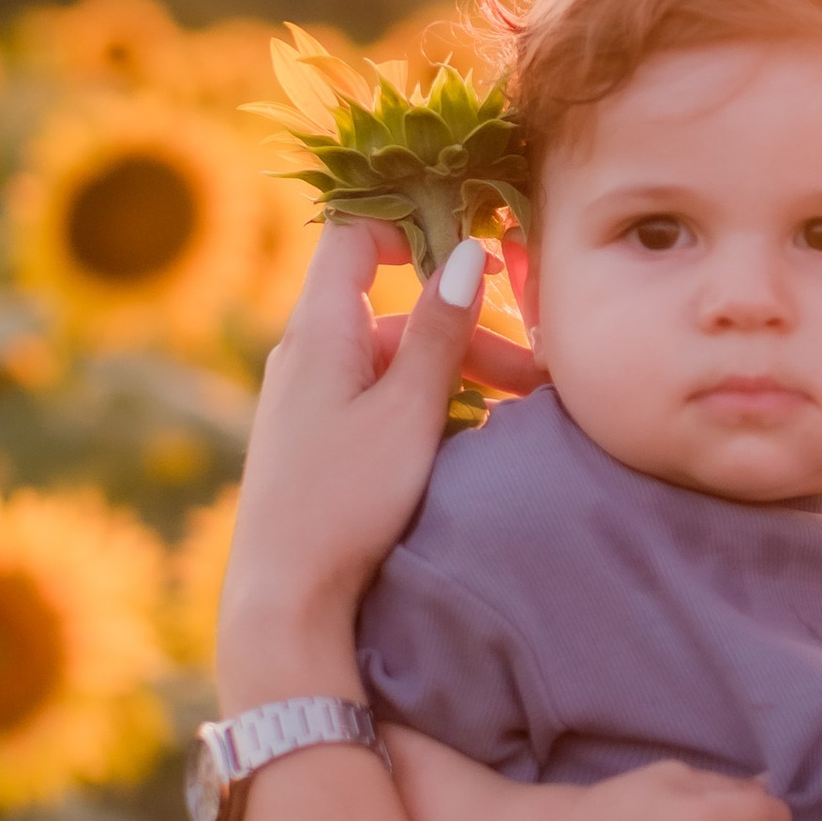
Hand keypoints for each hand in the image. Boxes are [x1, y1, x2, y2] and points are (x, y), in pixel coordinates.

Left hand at [218, 223, 541, 705]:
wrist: (286, 597)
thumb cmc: (344, 500)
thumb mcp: (408, 411)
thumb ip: (438, 331)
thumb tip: (468, 252)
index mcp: (318, 330)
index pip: (354, 234)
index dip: (412, 223)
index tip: (474, 241)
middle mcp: (306, 353)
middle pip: (392, 310)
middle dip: (466, 330)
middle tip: (535, 371)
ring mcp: (308, 397)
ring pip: (393, 360)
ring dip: (455, 373)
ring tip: (519, 410)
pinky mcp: (316, 438)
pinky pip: (379, 396)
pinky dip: (427, 402)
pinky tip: (470, 437)